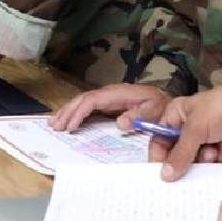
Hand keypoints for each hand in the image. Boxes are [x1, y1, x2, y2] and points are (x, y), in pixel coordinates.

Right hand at [49, 83, 171, 132]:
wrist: (168, 101)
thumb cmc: (161, 106)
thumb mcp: (155, 111)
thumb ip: (139, 116)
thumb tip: (119, 123)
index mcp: (118, 93)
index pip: (93, 100)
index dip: (79, 112)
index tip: (70, 127)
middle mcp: (109, 93)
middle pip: (82, 99)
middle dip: (67, 111)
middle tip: (54, 126)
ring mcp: (107, 97)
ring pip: (82, 101)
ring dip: (67, 111)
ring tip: (53, 124)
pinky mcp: (108, 103)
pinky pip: (87, 106)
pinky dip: (75, 112)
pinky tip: (67, 120)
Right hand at [149, 62, 221, 180]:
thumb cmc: (220, 108)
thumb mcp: (195, 128)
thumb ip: (180, 153)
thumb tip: (164, 175)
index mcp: (176, 116)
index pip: (160, 140)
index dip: (160, 156)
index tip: (162, 173)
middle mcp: (189, 129)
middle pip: (179, 154)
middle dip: (188, 160)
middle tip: (194, 163)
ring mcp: (206, 140)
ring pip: (198, 162)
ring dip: (207, 158)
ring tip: (215, 150)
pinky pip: (215, 164)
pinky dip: (221, 157)